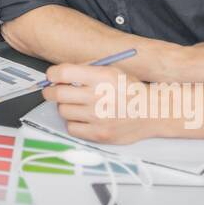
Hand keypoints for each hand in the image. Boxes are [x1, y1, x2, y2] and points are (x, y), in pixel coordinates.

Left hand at [41, 63, 161, 144]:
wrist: (153, 112)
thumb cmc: (130, 90)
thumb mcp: (112, 70)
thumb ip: (86, 70)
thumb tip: (57, 76)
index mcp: (102, 76)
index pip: (63, 73)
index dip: (52, 75)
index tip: (52, 77)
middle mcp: (99, 96)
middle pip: (57, 94)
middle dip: (51, 92)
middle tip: (53, 91)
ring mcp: (99, 117)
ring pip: (63, 111)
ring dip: (66, 107)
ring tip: (78, 105)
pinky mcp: (99, 134)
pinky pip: (71, 128)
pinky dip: (74, 123)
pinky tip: (84, 118)